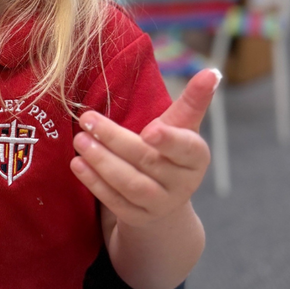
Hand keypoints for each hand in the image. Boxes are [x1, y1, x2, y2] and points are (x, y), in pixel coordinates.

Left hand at [69, 68, 218, 227]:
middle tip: (87, 119)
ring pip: (130, 184)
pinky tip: (77, 164)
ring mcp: (160, 204)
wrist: (163, 198)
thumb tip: (212, 71)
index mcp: (195, 158)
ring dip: (102, 162)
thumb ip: (192, 101)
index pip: (187, 148)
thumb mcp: (181, 127)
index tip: (150, 130)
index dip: (170, 140)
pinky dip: (94, 183)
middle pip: (148, 160)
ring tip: (80, 141)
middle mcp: (182, 184)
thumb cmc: (169, 151)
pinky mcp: (137, 217)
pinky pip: (115, 201)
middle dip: (115, 140)